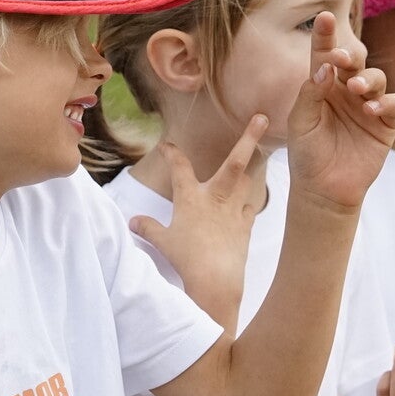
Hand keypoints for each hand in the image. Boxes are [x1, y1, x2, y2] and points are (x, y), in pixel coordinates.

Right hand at [128, 118, 267, 329]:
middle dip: (249, 137)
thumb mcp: (162, 242)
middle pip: (235, 161)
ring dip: (250, 169)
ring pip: (247, 182)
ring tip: (256, 158)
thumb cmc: (186, 258)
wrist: (215, 278)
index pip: (179, 167)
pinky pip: (250, 209)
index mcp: (190, 197)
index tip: (167, 144)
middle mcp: (215, 197)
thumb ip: (148, 228)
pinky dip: (247, 205)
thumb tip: (133, 222)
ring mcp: (234, 210)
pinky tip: (246, 205)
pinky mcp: (246, 226)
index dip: (172, 153)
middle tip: (262, 117)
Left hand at [284, 13, 394, 212]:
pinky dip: (386, 102)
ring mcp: (368, 105)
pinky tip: (371, 109)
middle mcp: (346, 91)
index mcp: (322, 86)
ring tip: (354, 89)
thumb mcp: (301, 123)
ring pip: (376, 78)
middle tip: (340, 58)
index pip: (324, 56)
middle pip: (354, 62)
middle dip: (349, 55)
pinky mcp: (385, 123)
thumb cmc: (307, 154)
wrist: (323, 189)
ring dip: (368, 78)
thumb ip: (310, 94)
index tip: (324, 17)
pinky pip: (394, 104)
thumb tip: (325, 68)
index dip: (326, 36)